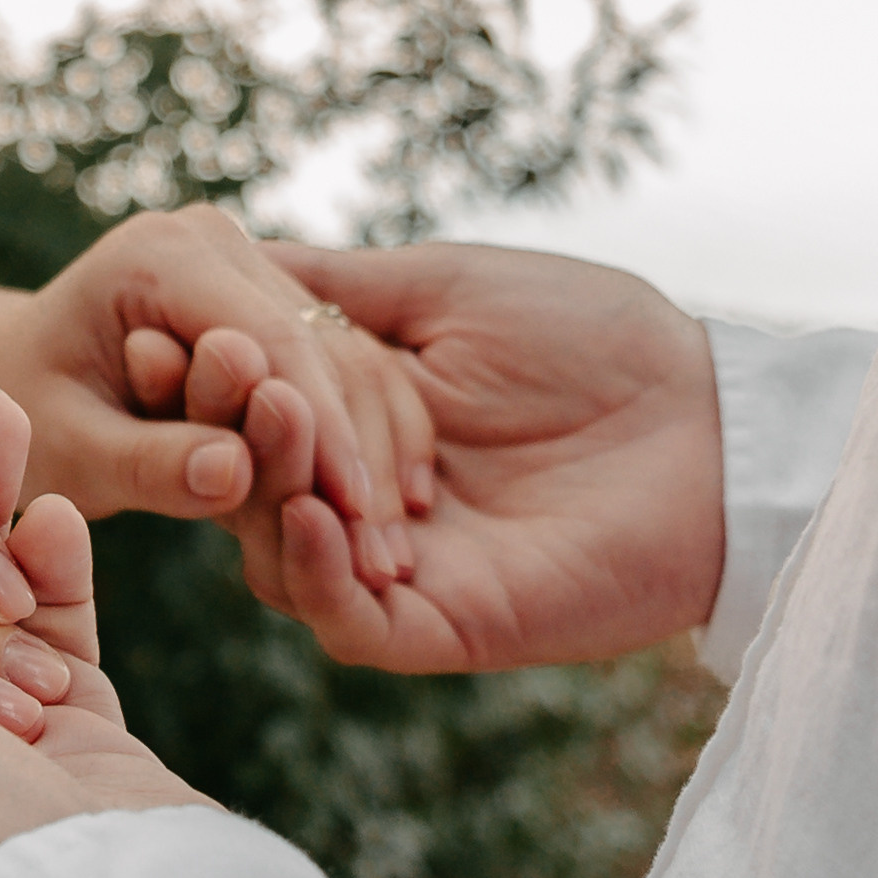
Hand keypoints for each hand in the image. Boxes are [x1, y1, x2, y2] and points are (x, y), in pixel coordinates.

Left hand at [0, 206, 438, 592]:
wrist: (11, 375)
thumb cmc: (21, 416)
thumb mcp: (69, 449)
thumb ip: (146, 462)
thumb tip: (235, 474)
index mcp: (162, 255)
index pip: (274, 342)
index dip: (322, 433)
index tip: (355, 519)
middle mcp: (215, 239)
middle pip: (323, 344)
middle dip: (357, 452)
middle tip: (388, 555)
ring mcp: (250, 261)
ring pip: (347, 354)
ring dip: (377, 453)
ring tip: (392, 551)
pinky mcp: (271, 294)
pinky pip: (341, 364)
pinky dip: (369, 437)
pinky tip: (392, 514)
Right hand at [228, 244, 722, 669]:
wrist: (714, 424)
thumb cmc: (600, 340)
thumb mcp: (447, 286)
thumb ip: (337, 285)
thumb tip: (230, 251)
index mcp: (353, 420)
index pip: (243, 413)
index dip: (199, 380)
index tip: (162, 334)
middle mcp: (359, 500)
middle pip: (244, 487)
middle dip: (221, 429)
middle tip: (218, 372)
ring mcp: (395, 570)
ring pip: (277, 559)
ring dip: (263, 490)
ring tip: (274, 420)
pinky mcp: (439, 627)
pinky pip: (344, 620)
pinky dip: (312, 573)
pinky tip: (309, 512)